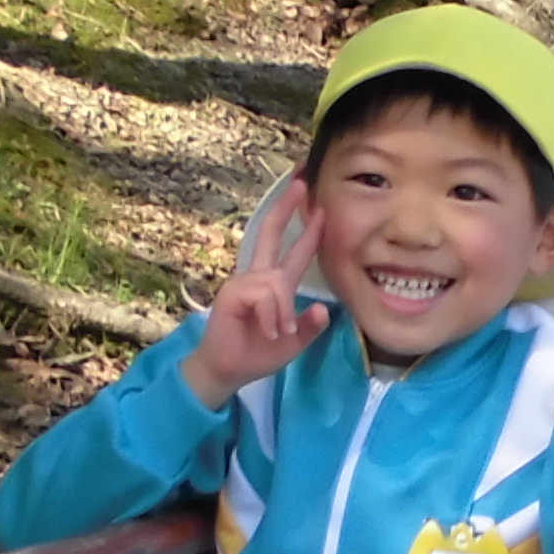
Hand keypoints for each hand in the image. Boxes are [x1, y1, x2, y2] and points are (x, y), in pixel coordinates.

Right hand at [187, 179, 331, 401]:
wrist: (229, 370)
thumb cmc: (258, 354)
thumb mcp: (294, 342)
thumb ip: (310, 327)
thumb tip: (324, 309)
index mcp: (275, 286)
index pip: (294, 252)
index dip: (308, 231)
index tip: (321, 209)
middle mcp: (259, 277)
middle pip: (270, 232)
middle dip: (285, 207)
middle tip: (300, 183)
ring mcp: (243, 282)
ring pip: (276, 282)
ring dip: (282, 311)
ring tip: (277, 332)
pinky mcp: (232, 292)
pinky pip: (263, 295)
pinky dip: (270, 315)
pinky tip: (266, 329)